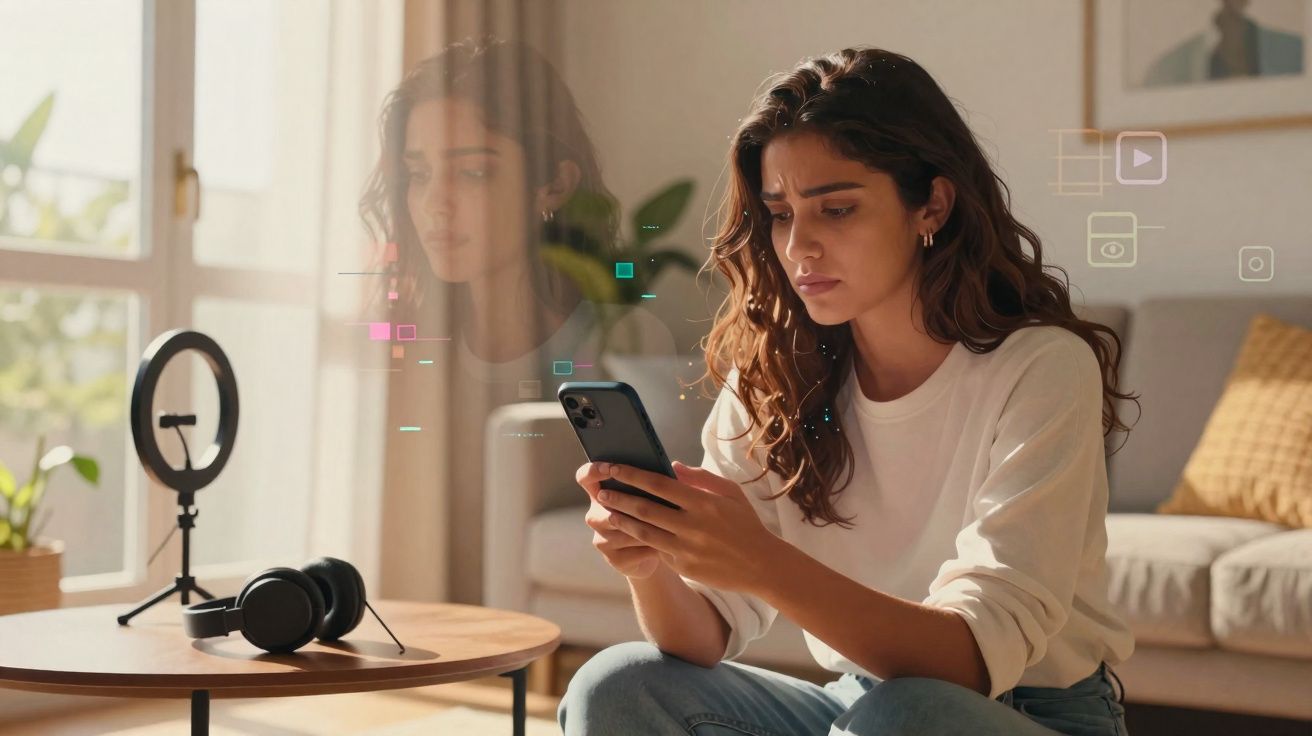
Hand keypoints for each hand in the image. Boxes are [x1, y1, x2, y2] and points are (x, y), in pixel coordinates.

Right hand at [575, 462, 661, 578]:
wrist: (662, 551)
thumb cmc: (659, 514)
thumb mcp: (659, 495)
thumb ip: (660, 480)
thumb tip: (675, 467)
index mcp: (603, 493)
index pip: (586, 477)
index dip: (593, 471)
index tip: (610, 468)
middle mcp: (596, 515)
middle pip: (600, 507)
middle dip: (624, 503)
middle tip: (645, 502)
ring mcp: (602, 539)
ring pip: (620, 529)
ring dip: (643, 526)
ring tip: (665, 526)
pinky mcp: (614, 559)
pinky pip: (631, 550)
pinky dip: (649, 547)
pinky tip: (664, 546)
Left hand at [592, 459, 782, 593]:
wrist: (762, 565)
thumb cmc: (746, 523)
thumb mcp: (730, 493)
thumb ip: (700, 477)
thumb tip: (670, 466)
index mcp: (703, 502)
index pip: (659, 484)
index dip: (633, 475)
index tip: (614, 468)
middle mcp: (693, 526)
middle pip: (645, 508)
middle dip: (619, 498)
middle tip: (601, 491)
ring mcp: (687, 549)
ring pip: (644, 532)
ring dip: (623, 521)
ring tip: (609, 513)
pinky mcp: (684, 567)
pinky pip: (658, 550)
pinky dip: (642, 540)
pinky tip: (630, 532)